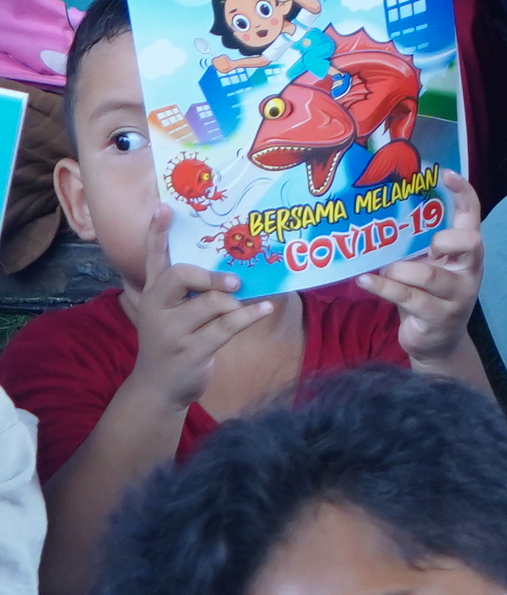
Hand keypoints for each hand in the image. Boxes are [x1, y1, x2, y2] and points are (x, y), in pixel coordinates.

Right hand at [118, 192, 277, 402]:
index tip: (164, 208)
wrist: (160, 387)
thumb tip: (236, 266)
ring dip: (235, 303)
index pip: (153, 258)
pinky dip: (250, 315)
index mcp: (153, 294)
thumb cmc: (177, 340)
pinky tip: (265, 308)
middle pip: (180, 275)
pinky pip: (227, 326)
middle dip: (210, 275)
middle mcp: (157, 308)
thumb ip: (195, 289)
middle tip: (234, 280)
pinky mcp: (191, 350)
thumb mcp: (175, 312)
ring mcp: (171, 331)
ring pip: (212, 303)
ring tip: (249, 303)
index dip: (157, 233)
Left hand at [361, 172, 485, 366]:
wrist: (438, 342)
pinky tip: (365, 281)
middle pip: (470, 244)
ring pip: (430, 276)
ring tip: (381, 270)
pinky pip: (407, 297)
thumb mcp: (429, 267)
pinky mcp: (437, 317)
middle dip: (445, 240)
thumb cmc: (428, 296)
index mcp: (467, 254)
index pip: (473, 218)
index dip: (464, 194)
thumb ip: (418, 247)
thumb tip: (381, 219)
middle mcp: (469, 272)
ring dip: (400, 271)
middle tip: (426, 246)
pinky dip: (383, 287)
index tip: (445, 174)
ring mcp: (457, 296)